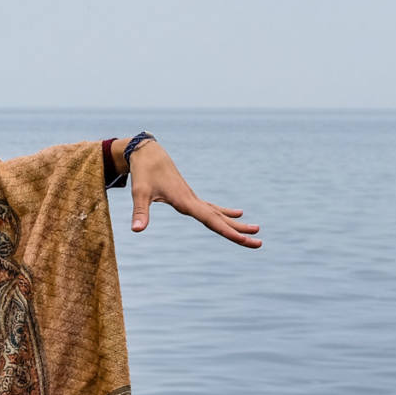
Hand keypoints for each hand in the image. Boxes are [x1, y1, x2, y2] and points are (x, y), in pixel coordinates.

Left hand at [125, 139, 261, 247]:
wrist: (148, 152)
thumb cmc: (144, 172)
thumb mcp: (140, 192)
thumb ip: (140, 212)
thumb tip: (136, 230)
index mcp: (185, 201)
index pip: (210, 220)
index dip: (227, 230)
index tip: (244, 239)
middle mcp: (193, 200)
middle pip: (220, 220)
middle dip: (239, 232)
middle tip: (259, 243)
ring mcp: (193, 198)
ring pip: (219, 214)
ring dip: (236, 223)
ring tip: (257, 230)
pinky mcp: (190, 196)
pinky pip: (212, 208)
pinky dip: (225, 212)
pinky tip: (238, 214)